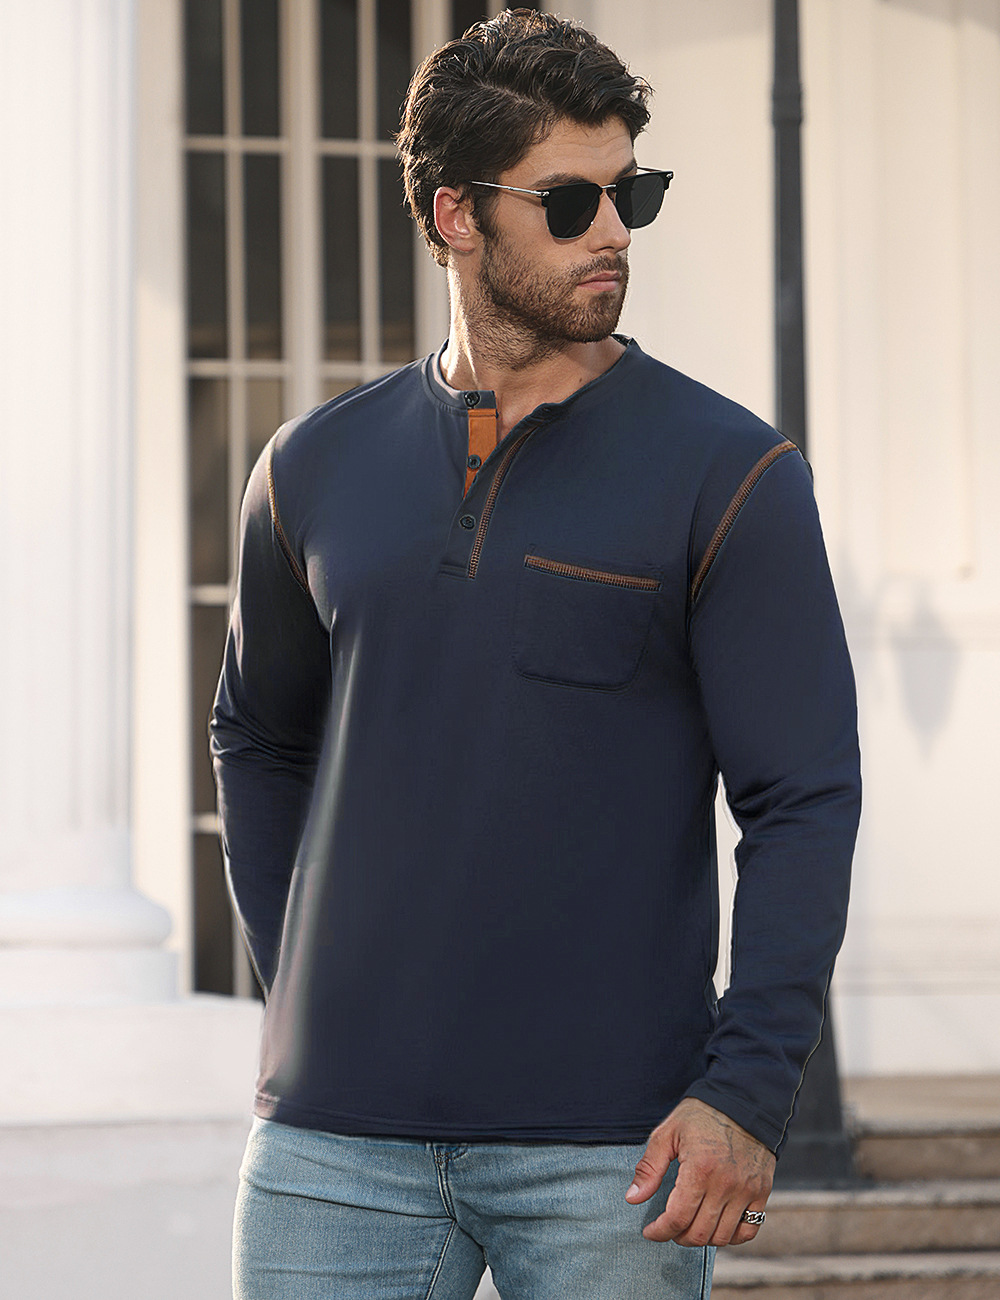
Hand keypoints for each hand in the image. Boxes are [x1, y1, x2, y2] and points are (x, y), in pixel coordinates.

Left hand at [624, 1098, 774, 1245]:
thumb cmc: (701, 1114)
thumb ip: (649, 1167)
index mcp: (700, 1169)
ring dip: (702, 1239)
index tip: (650, 1231)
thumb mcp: (668, 1133)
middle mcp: (726, 1184)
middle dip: (677, 1237)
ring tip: (689, 1227)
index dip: (660, 1231)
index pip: (677, 1218)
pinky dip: (731, 1237)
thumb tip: (633, 1198)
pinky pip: (748, 1230)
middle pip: (699, 1233)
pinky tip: (716, 1226)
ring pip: (722, 1237)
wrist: (742, 1100)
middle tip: (668, 1228)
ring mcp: (747, 1190)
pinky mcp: (762, 1192)